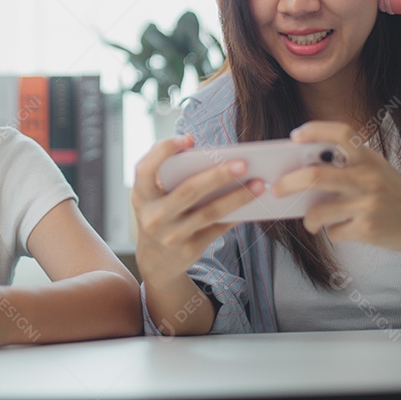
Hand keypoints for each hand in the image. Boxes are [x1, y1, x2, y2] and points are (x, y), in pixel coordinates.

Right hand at [131, 136, 264, 288]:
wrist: (155, 262)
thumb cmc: (160, 214)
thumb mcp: (153, 196)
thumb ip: (169, 172)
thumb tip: (204, 153)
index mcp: (141, 195)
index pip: (145, 169)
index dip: (163, 151)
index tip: (188, 138)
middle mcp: (153, 216)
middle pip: (188, 191)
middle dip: (217, 175)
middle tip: (243, 164)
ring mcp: (171, 235)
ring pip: (209, 212)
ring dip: (237, 197)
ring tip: (258, 184)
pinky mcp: (189, 249)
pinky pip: (218, 228)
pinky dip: (235, 214)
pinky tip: (251, 204)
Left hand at [273, 122, 400, 251]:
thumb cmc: (395, 194)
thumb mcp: (376, 170)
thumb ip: (347, 167)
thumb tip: (303, 174)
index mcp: (369, 158)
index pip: (341, 133)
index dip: (316, 130)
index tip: (295, 136)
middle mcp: (368, 177)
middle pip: (315, 176)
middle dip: (289, 183)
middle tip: (276, 189)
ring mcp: (368, 204)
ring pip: (319, 211)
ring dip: (309, 219)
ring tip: (310, 221)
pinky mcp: (368, 229)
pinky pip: (334, 231)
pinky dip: (333, 232)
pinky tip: (344, 229)